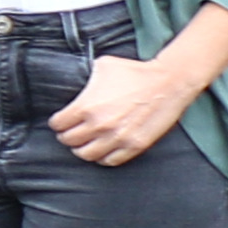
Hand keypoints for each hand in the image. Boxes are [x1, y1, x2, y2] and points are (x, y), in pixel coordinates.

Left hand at [50, 52, 196, 166]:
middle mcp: (99, 125)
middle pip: (69, 141)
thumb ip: (85, 78)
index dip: (58, 123)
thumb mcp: (103, 66)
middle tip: (71, 133)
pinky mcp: (134, 146)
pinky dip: (103, 157)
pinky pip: (110, 160)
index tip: (61, 122)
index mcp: (86, 107)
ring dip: (83, 149)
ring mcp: (117, 138)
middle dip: (68, 136)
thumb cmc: (136, 72)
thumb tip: (76, 78)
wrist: (168, 82)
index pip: (58, 124)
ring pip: (87, 155)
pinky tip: (103, 150)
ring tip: (85, 144)